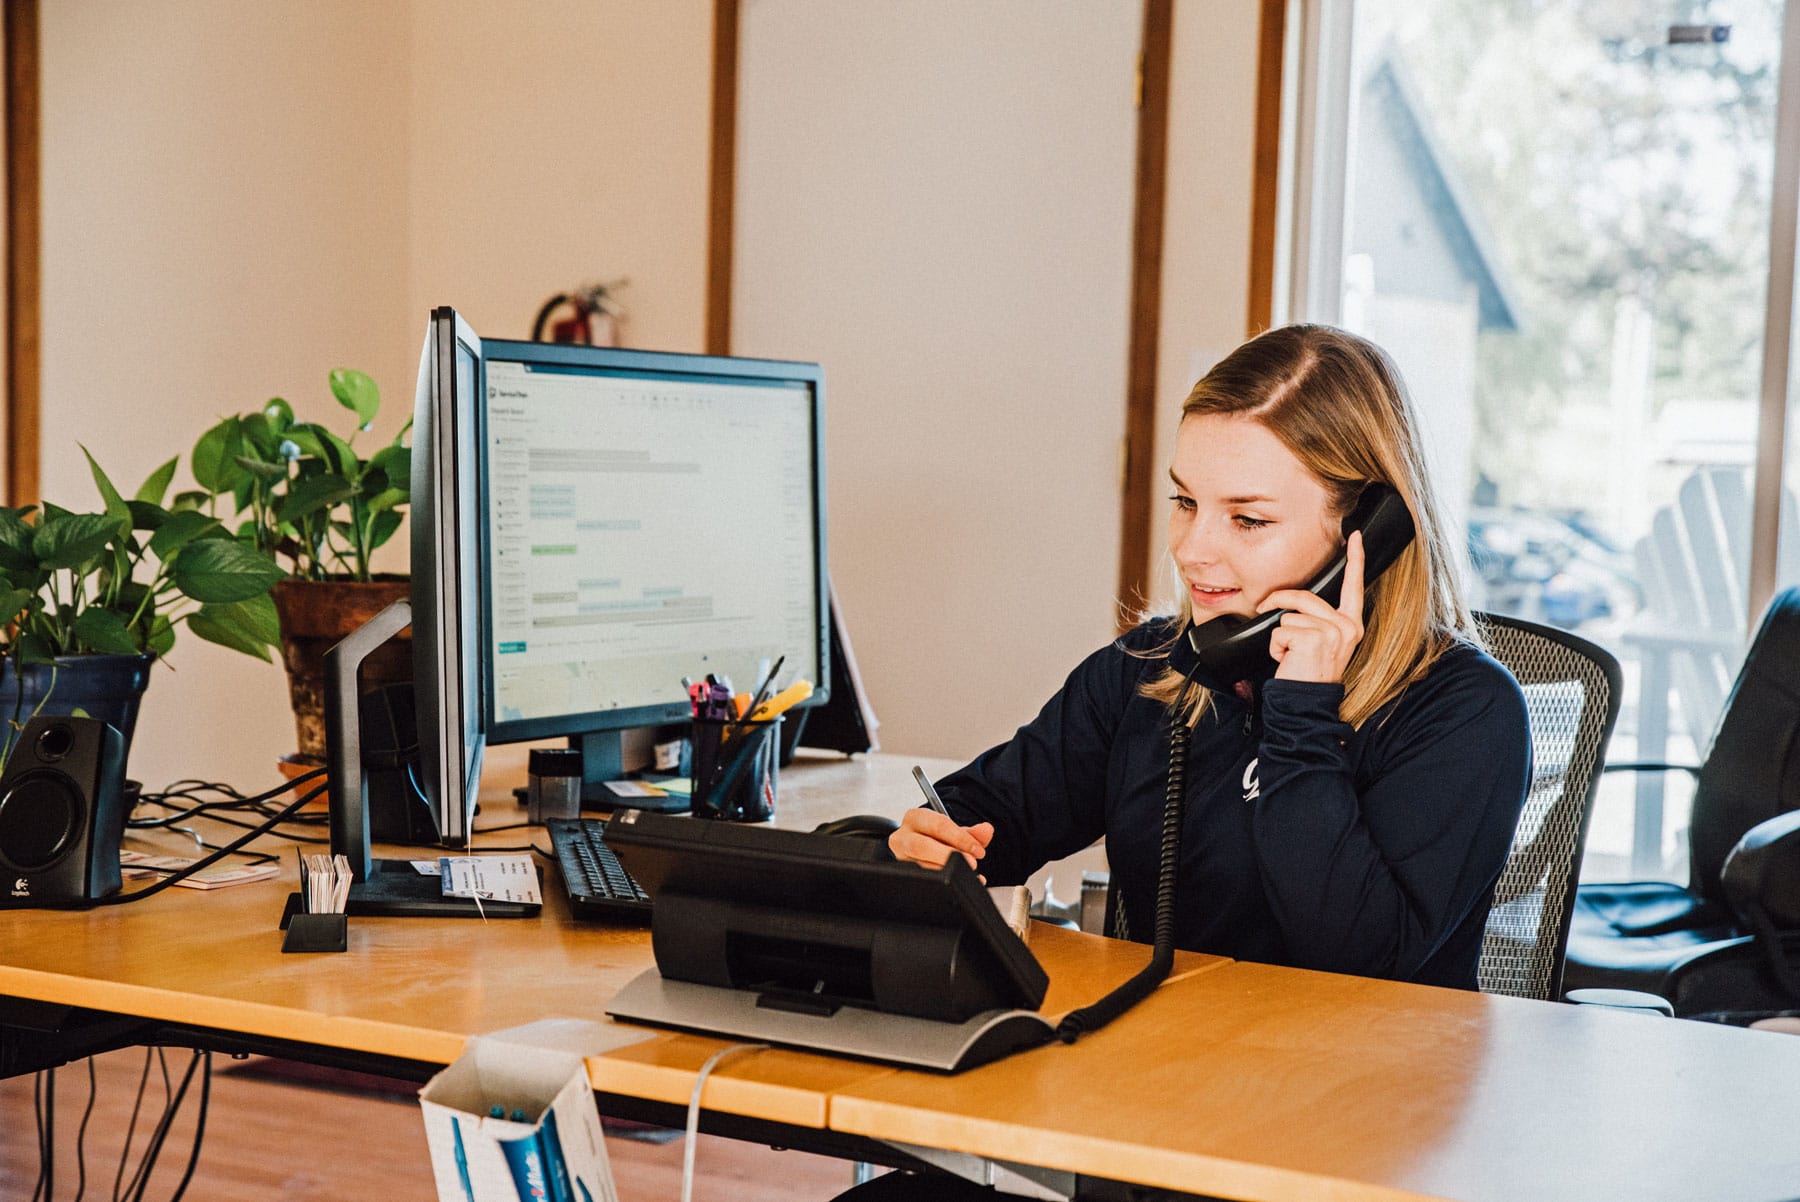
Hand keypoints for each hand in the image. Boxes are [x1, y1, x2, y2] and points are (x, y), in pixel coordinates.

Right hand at [889, 807, 993, 878]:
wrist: (921, 847)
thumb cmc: (936, 838)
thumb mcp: (954, 832)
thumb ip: (972, 832)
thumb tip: (986, 830)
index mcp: (915, 818)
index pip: (937, 825)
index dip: (960, 838)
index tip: (977, 849)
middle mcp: (903, 837)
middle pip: (921, 846)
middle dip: (948, 855)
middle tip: (971, 863)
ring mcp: (901, 859)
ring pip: (920, 867)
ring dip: (947, 871)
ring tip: (968, 874)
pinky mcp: (905, 876)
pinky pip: (923, 881)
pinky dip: (944, 884)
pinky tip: (960, 883)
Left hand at [1260, 530, 1365, 683]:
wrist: (1305, 704)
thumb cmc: (1308, 674)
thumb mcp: (1322, 643)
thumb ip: (1318, 620)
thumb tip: (1297, 601)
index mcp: (1351, 625)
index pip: (1353, 586)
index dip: (1355, 559)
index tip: (1354, 536)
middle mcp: (1347, 626)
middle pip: (1303, 596)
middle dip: (1278, 602)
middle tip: (1267, 612)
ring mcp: (1333, 632)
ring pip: (1288, 614)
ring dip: (1279, 634)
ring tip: (1291, 655)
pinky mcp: (1314, 638)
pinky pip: (1279, 629)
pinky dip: (1275, 646)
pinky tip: (1288, 661)